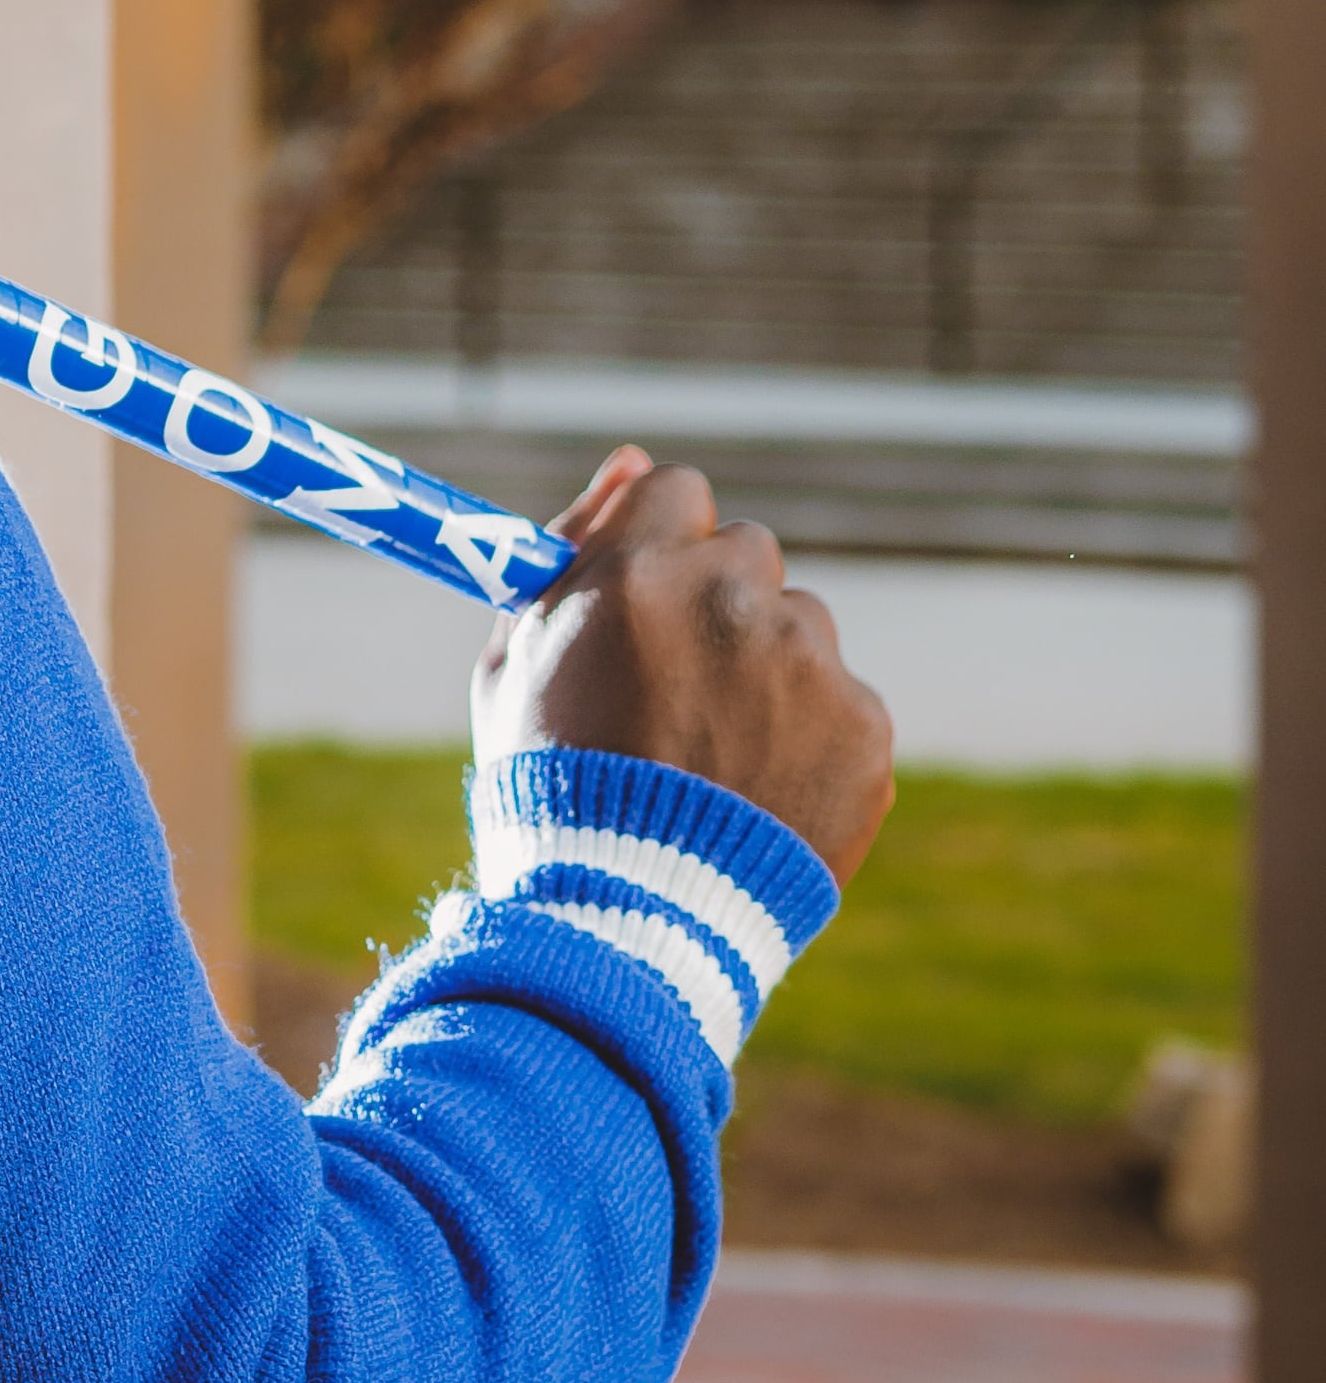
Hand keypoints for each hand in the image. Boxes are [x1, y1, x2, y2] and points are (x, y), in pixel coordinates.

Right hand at [473, 447, 892, 887]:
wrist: (631, 922)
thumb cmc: (552, 790)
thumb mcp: (520, 662)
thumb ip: (571, 549)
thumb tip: (629, 460)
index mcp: (637, 571)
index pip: (676, 490)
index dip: (661, 543)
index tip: (650, 592)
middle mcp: (731, 598)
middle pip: (746, 552)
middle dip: (718, 603)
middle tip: (682, 689)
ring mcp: (808, 662)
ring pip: (799, 629)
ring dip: (768, 671)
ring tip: (720, 761)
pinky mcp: (864, 725)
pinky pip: (842, 703)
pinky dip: (812, 739)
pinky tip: (763, 794)